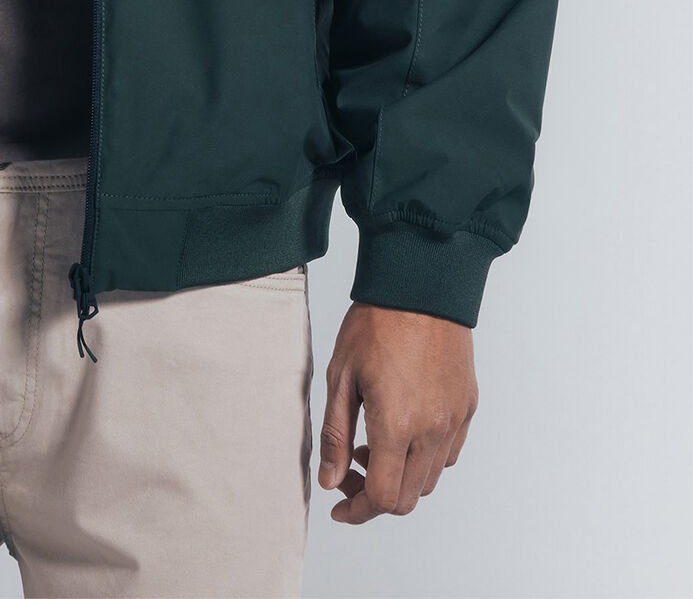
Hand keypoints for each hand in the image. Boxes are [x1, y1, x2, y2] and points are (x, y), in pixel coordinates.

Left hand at [318, 302, 477, 520]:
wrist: (421, 285)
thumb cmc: (376, 323)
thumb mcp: (341, 375)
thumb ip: (336, 434)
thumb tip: (329, 481)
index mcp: (397, 426)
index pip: (382, 498)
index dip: (358, 510)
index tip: (339, 504)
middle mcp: (432, 431)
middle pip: (408, 497)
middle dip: (375, 497)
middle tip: (350, 472)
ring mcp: (454, 420)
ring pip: (429, 479)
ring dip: (400, 477)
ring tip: (373, 444)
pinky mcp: (467, 406)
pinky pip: (449, 453)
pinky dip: (424, 458)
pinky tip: (404, 430)